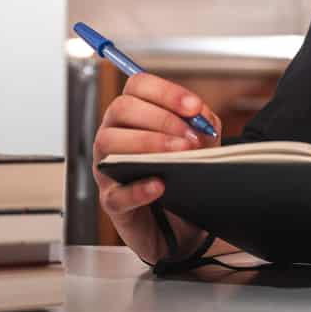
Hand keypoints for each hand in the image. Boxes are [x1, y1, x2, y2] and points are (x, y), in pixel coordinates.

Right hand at [92, 73, 221, 263]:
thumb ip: (203, 125)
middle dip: (160, 119)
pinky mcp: (111, 201)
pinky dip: (138, 188)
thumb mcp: (202, 143)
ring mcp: (107, 167)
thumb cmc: (184, 175)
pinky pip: (116, 193)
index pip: (138, 86)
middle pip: (121, 108)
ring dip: (148, 144)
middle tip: (190, 137)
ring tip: (180, 155)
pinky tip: (160, 185)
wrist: (181, 225)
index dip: (166, 92)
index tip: (194, 108)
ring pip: (109, 142)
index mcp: (134, 114)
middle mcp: (114, 134)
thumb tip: (201, 118)